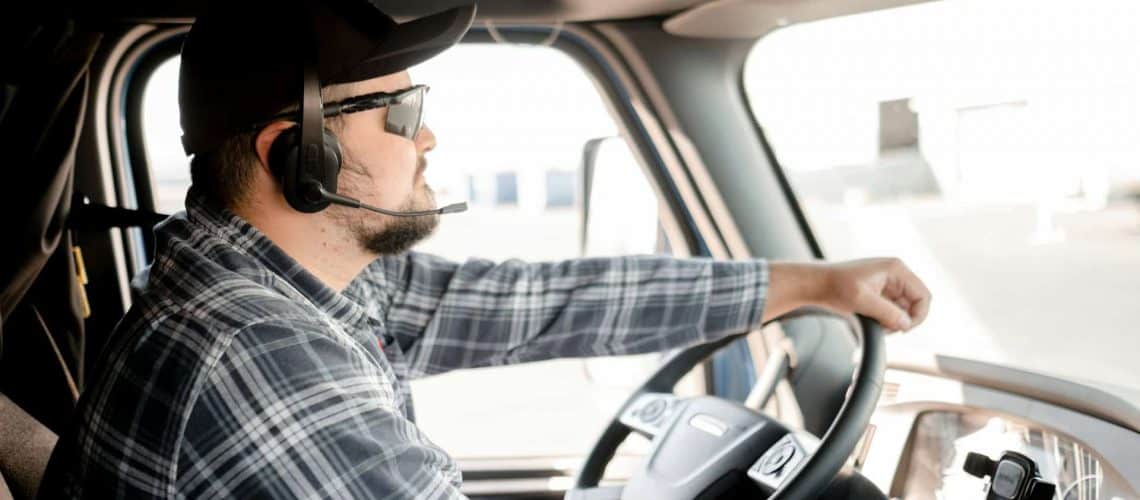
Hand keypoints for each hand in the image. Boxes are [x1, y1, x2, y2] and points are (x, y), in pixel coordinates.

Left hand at [763, 258, 930, 331]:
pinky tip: (873, 321)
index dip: (918, 316)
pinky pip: (892, 309)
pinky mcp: (880, 292)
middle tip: (887, 329)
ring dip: (894, 321)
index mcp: (896, 269)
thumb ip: (887, 313)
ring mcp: (888, 283)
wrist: (816, 284)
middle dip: (903, 319)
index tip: (902, 329)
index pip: (923, 296)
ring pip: (904, 308)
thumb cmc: (836, 286)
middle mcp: (895, 274)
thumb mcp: (863, 301)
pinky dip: (886, 319)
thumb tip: (906, 324)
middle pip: (915, 303)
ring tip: (877, 325)